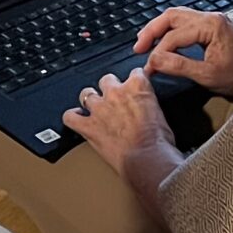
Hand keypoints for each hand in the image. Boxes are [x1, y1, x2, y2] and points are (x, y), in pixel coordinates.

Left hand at [64, 70, 183, 206]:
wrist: (147, 159)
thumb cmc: (158, 142)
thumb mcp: (162, 114)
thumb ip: (150, 104)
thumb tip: (147, 108)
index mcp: (138, 86)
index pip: (134, 72)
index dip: (134, 81)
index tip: (135, 86)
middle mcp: (116, 93)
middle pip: (107, 79)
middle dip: (109, 88)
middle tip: (114, 99)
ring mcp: (99, 109)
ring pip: (86, 94)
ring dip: (90, 100)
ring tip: (94, 107)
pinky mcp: (88, 126)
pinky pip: (70, 117)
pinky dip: (71, 117)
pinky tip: (76, 118)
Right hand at [134, 7, 232, 99]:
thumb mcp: (207, 75)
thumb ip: (179, 66)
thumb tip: (155, 62)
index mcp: (211, 26)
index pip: (174, 36)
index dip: (158, 52)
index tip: (150, 67)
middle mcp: (211, 18)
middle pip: (172, 16)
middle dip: (152, 31)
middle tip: (139, 47)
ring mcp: (212, 20)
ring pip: (178, 17)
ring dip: (160, 29)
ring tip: (146, 43)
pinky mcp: (213, 27)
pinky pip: (186, 23)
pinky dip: (171, 31)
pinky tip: (164, 41)